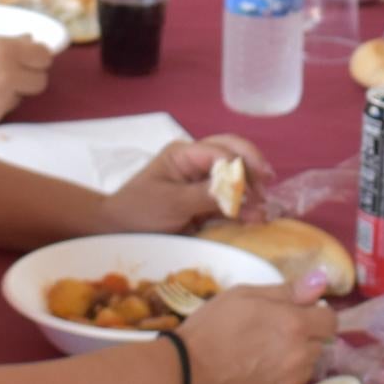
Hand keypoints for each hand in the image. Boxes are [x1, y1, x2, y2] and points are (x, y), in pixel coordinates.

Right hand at [0, 34, 52, 127]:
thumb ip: (4, 42)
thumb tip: (29, 40)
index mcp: (3, 50)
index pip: (44, 56)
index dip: (38, 56)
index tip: (31, 56)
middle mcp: (7, 76)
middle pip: (41, 80)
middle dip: (30, 75)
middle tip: (14, 71)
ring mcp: (1, 101)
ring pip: (23, 96)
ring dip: (14, 90)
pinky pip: (6, 109)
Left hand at [107, 135, 276, 234]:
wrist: (117, 233)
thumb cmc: (138, 213)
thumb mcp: (171, 203)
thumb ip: (205, 194)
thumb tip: (237, 189)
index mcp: (185, 153)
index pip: (222, 150)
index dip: (242, 167)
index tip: (256, 189)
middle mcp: (197, 161)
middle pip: (235, 154)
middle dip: (253, 170)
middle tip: (266, 192)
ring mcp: (202, 180)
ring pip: (237, 174)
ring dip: (252, 189)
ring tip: (264, 210)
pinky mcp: (206, 200)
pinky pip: (231, 196)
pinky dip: (245, 205)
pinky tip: (256, 217)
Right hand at [176, 283, 341, 383]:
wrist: (185, 375)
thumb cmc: (211, 327)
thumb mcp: (243, 295)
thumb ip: (287, 290)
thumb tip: (321, 281)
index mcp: (294, 324)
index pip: (330, 320)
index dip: (316, 314)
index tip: (297, 314)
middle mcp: (299, 355)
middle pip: (321, 343)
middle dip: (305, 335)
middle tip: (273, 333)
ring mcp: (290, 381)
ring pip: (308, 365)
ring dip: (296, 357)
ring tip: (264, 353)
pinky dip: (283, 377)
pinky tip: (258, 371)